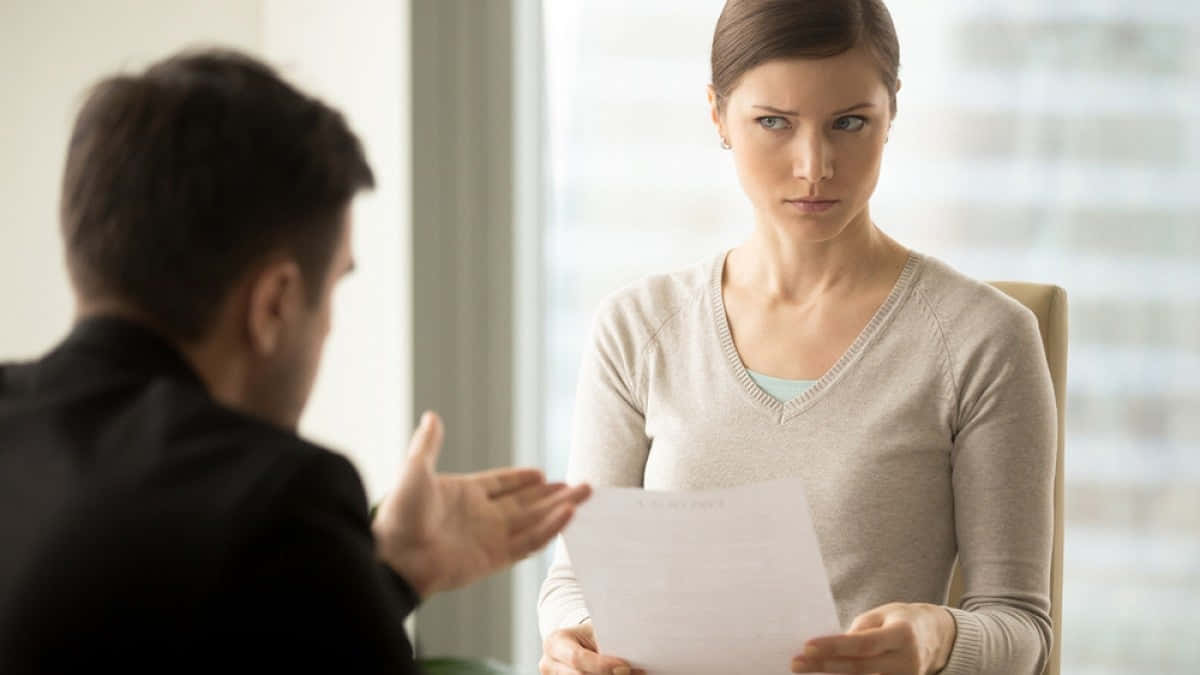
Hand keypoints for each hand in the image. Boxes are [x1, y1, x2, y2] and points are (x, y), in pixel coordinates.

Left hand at [371, 411, 590, 597]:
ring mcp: (490, 538)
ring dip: (559, 508)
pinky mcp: (495, 559)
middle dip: (553, 494)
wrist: (394, 558)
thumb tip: (431, 416)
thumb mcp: (414, 471)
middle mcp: (481, 516)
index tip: (542, 473)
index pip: (501, 484)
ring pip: (534, 520)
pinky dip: (550, 529)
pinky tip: (568, 514)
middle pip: (526, 503)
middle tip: (581, 484)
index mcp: (464, 494)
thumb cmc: (399, 515)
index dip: (521, 479)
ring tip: (585, 494)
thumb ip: (428, 445)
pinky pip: (529, 542)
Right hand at [540, 621, 643, 674]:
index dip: (601, 665)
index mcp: (555, 643)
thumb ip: (607, 644)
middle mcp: (548, 665)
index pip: (576, 658)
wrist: (579, 645)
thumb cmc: (590, 637)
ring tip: (632, 674)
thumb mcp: (596, 633)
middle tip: (632, 673)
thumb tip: (626, 665)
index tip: (624, 666)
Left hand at [791, 602, 956, 673]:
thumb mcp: (882, 615)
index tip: (807, 647)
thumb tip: (830, 648)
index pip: (863, 644)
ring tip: (806, 673)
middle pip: (861, 668)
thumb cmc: (901, 621)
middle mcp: (907, 661)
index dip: (834, 647)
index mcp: (902, 634)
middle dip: (825, 667)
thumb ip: (858, 632)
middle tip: (796, 664)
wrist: (937, 637)